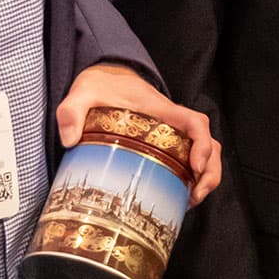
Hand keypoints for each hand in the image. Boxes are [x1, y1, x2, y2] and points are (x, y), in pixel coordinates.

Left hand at [58, 63, 222, 202]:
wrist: (105, 77)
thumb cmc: (100, 85)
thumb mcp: (83, 93)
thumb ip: (72, 111)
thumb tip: (69, 139)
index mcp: (161, 110)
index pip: (195, 122)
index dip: (202, 144)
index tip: (195, 166)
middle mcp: (172, 123)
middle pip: (209, 144)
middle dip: (210, 171)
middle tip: (195, 195)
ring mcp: (171, 134)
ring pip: (204, 154)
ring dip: (205, 178)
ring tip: (190, 201)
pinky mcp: (164, 145)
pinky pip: (188, 161)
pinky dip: (191, 179)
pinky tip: (178, 196)